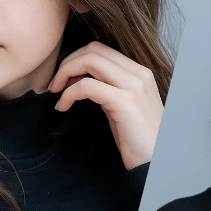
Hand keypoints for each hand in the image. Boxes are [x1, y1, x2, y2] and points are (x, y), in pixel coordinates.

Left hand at [48, 41, 162, 170]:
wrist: (156, 162)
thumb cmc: (136, 138)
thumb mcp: (121, 104)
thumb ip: (105, 87)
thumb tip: (77, 77)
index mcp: (138, 71)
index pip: (100, 49)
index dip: (75, 59)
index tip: (62, 78)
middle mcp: (138, 73)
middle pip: (93, 50)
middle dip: (67, 63)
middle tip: (54, 84)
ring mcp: (133, 86)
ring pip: (90, 61)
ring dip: (65, 73)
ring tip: (56, 93)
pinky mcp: (125, 102)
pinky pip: (87, 86)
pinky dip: (69, 94)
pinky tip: (62, 107)